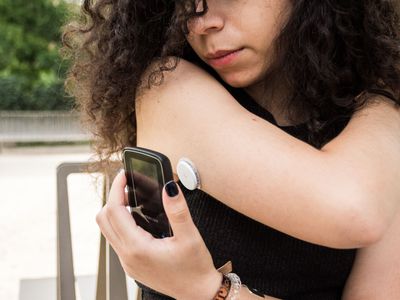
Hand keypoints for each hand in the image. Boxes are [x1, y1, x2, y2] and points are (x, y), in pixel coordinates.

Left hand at [96, 170, 221, 299]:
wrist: (197, 293)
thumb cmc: (194, 269)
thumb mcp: (190, 236)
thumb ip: (178, 210)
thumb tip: (169, 187)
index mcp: (137, 248)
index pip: (114, 211)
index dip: (116, 189)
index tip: (123, 175)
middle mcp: (127, 256)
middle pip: (103, 219)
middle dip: (112, 198)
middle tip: (128, 186)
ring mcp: (127, 262)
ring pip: (107, 230)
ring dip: (114, 211)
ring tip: (131, 199)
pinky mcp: (132, 264)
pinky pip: (116, 239)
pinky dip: (120, 223)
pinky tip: (137, 218)